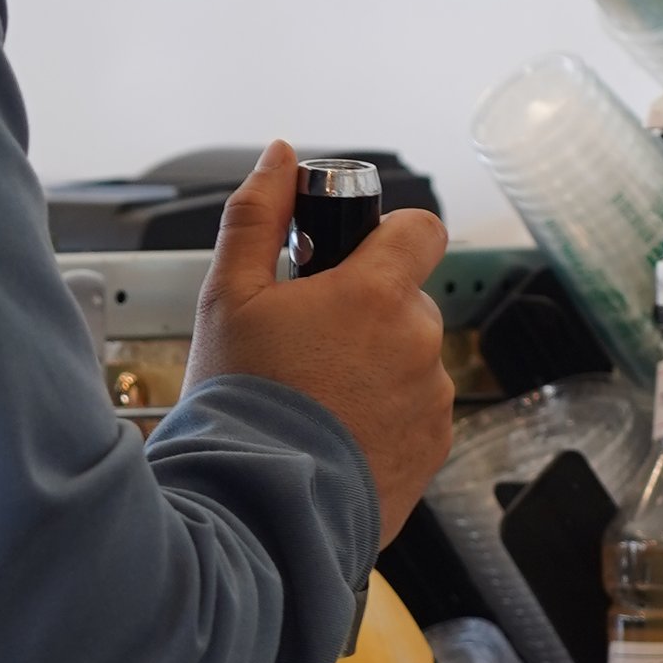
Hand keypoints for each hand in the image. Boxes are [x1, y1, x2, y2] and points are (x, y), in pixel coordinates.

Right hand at [185, 142, 453, 544]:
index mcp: (376, 293)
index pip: (422, 229)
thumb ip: (258, 215)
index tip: (350, 260)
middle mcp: (418, 343)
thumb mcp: (228, 295)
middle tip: (310, 342)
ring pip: (413, 359)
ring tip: (318, 398)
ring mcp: (431, 399)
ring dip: (377, 367)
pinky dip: (385, 417)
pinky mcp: (434, 449)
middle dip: (367, 312)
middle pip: (408, 300)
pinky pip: (417, 413)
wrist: (256, 506)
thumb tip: (280, 157)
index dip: (388, 236)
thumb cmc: (241, 402)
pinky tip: (336, 433)